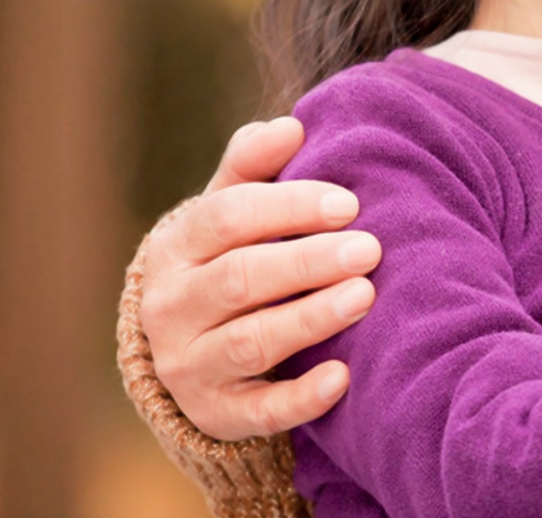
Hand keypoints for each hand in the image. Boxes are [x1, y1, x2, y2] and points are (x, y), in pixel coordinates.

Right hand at [141, 117, 381, 439]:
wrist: (194, 346)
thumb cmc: (230, 257)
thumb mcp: (230, 209)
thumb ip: (253, 166)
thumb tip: (289, 126)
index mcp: (175, 248)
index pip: (225, 219)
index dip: (288, 207)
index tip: (349, 203)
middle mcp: (171, 309)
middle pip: (240, 280)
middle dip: (308, 262)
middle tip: (370, 248)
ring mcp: (189, 366)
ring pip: (250, 342)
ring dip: (309, 319)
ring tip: (365, 295)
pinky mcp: (217, 414)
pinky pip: (258, 412)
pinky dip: (299, 397)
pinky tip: (342, 377)